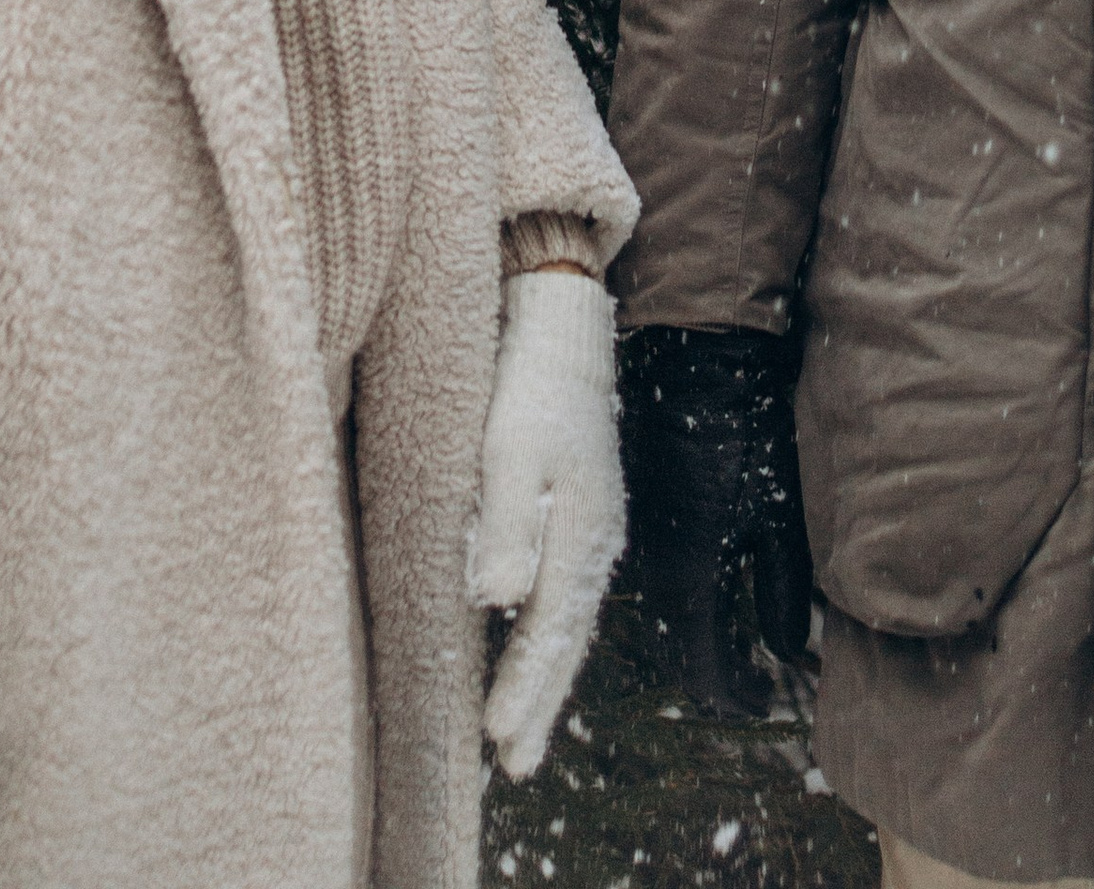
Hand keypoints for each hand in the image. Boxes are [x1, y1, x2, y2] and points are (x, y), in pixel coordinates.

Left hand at [469, 269, 625, 780]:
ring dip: (545, 673)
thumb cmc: (529, 386)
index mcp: (583, 531)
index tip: (497, 738)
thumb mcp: (510, 451)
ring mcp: (593, 524)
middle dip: (541, 700)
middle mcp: (596, 539)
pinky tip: (535, 643)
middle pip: (567, 636)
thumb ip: (507, 524)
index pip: (551, 629)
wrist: (562, 328)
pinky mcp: (580, 509)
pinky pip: (566, 591)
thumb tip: (499, 602)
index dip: (525, 685)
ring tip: (522, 727)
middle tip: (516, 765)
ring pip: (568, 618)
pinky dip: (549, 632)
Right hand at [619, 324, 813, 716]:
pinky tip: (711, 600)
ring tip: (739, 652)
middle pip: (678, 655)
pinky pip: (655, 586)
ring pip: (664, 622)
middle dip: (716, 680)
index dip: (735, 698)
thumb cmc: (746, 430)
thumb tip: (786, 648)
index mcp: (690, 579)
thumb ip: (783, 591)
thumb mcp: (778, 515)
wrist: (695, 359)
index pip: (705, 673)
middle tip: (754, 688)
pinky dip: (683, 610)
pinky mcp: (636, 517)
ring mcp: (637, 544)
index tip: (765, 703)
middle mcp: (652, 571)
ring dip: (697, 646)